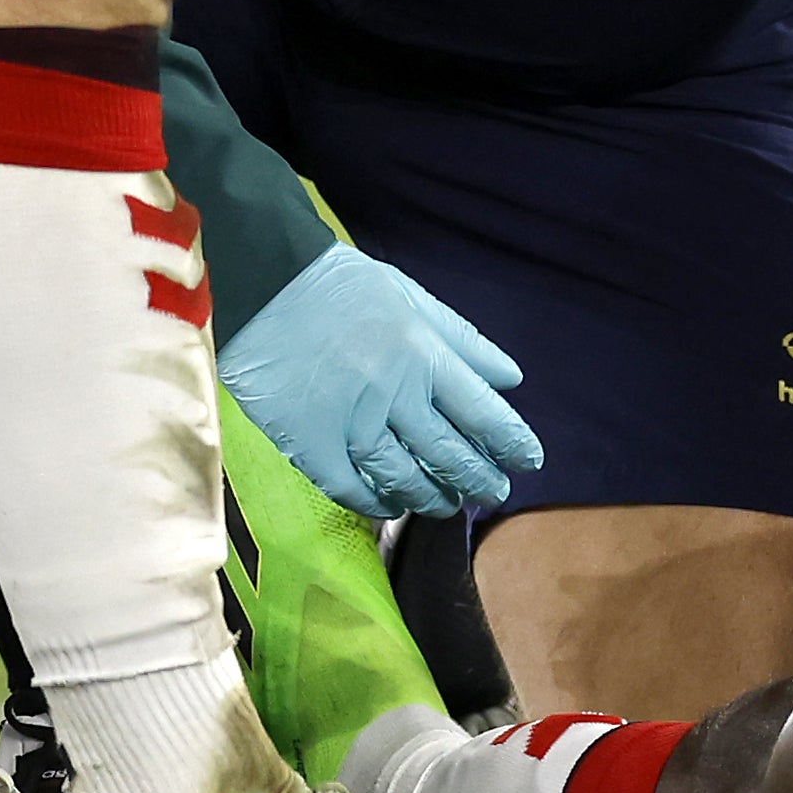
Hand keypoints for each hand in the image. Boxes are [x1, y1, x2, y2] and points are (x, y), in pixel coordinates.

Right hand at [219, 244, 542, 520]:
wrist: (264, 284)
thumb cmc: (342, 287)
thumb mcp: (413, 299)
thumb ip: (464, 341)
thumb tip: (511, 378)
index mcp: (424, 357)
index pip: (483, 413)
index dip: (511, 442)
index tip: (528, 461)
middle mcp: (395, 396)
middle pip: (449, 453)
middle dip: (479, 478)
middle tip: (494, 492)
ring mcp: (351, 424)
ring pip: (404, 478)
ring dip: (432, 497)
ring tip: (447, 504)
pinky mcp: (310, 444)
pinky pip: (351, 489)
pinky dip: (376, 504)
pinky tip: (391, 507)